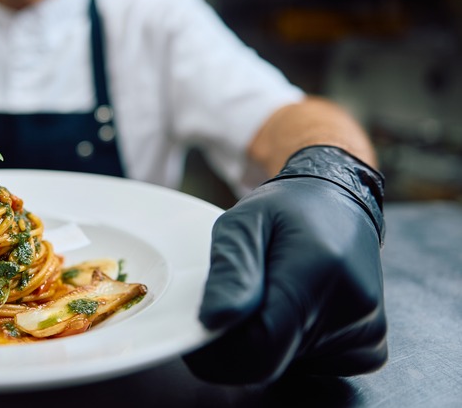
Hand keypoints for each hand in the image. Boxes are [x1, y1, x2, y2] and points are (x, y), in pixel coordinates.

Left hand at [183, 146, 386, 383]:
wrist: (340, 204)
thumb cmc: (286, 210)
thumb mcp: (243, 222)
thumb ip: (230, 269)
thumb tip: (214, 320)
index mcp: (320, 271)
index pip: (261, 345)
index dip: (221, 348)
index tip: (204, 329)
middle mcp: (353, 308)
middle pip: (272, 361)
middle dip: (240, 343)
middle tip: (233, 305)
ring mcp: (367, 333)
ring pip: (288, 367)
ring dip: (267, 342)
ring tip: (272, 296)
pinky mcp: (370, 349)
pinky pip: (312, 368)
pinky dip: (292, 347)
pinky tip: (296, 311)